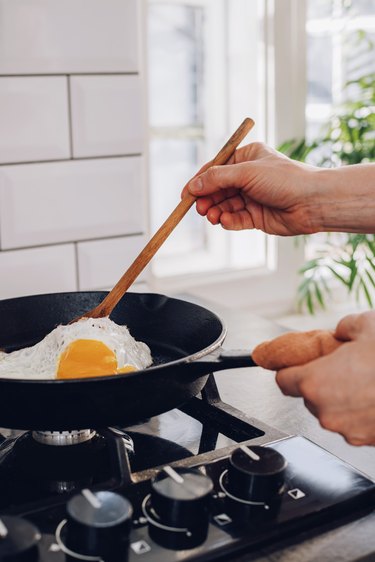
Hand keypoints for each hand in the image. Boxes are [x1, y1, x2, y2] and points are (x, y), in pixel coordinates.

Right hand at [185, 142, 320, 234]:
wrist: (311, 202)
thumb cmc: (284, 179)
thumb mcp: (246, 173)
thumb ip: (217, 179)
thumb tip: (193, 186)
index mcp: (246, 158)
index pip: (215, 169)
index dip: (199, 182)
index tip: (185, 195)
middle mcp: (248, 177)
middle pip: (217, 189)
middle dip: (207, 199)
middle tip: (199, 209)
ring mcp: (252, 197)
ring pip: (225, 206)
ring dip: (216, 211)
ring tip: (212, 217)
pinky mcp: (256, 217)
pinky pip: (236, 219)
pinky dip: (228, 221)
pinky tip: (226, 222)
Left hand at [275, 311, 374, 445]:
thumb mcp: (366, 324)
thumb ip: (344, 327)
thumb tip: (342, 331)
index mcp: (315, 382)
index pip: (283, 380)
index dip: (289, 369)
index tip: (293, 364)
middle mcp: (326, 411)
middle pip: (309, 396)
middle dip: (321, 381)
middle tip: (341, 367)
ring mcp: (347, 430)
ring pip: (332, 411)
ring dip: (342, 397)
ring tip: (366, 380)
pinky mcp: (367, 440)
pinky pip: (354, 423)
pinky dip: (360, 411)